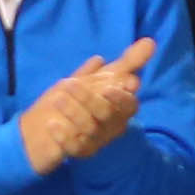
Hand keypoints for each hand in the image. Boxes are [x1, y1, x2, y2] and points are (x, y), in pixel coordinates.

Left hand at [24, 35, 156, 168]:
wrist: (45, 127)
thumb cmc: (78, 97)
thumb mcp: (101, 77)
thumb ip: (127, 62)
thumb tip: (150, 41)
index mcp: (120, 109)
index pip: (128, 106)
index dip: (120, 98)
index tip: (108, 87)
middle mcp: (111, 127)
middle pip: (106, 114)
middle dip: (88, 98)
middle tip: (69, 84)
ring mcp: (96, 141)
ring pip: (90, 129)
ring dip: (73, 112)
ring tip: (57, 99)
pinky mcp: (79, 153)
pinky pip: (75, 147)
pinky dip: (64, 136)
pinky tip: (52, 125)